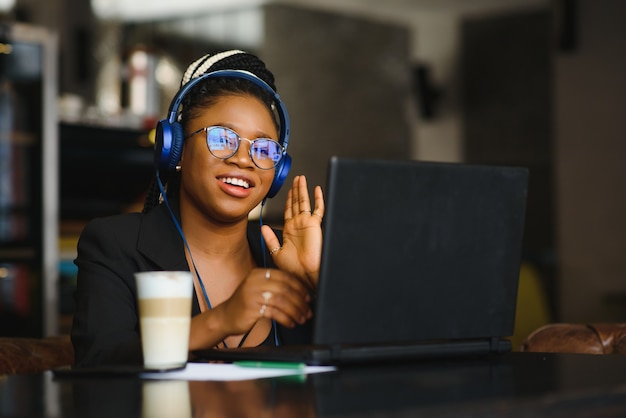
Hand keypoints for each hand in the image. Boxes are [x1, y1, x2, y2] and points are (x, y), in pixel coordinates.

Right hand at [216, 268, 311, 334]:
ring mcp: (252, 294)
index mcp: (259, 273)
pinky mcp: (252, 308)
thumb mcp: (258, 289)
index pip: (285, 277)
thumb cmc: (245, 304)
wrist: (225, 316)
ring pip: (282, 301)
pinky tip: (290, 323)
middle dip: (300, 302)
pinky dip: (286, 319)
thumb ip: (275, 287)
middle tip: (307, 310)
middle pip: (285, 289)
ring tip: (301, 319)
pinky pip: (275, 313)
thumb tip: (301, 293)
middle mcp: (255, 281)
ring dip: (295, 312)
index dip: (299, 287)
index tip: (307, 297)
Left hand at [262, 175, 323, 289]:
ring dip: (303, 190)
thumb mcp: (276, 252)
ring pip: (305, 202)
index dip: (288, 199)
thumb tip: (263, 227)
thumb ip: (270, 238)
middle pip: (296, 202)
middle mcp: (299, 225)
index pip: (288, 210)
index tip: (288, 190)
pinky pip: (318, 209)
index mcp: (289, 231)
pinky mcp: (315, 225)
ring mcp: (307, 224)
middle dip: (296, 190)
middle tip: (296, 179)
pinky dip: (318, 199)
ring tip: (301, 179)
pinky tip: (317, 190)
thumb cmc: (293, 268)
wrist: (305, 273)